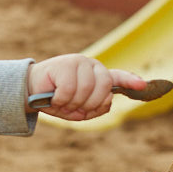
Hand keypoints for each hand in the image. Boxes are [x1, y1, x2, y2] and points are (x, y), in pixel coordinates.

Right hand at [27, 54, 145, 120]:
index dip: (131, 81)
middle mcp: (91, 66)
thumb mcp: (78, 109)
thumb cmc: (56, 100)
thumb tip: (107, 103)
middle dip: (90, 104)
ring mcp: (78, 62)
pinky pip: (70, 89)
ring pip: (86, 90)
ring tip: (62, 104)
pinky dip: (61, 100)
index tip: (142, 85)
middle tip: (75, 109)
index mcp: (97, 76)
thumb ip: (95, 108)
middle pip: (104, 88)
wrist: (30, 91)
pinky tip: (54, 98)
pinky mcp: (64, 64)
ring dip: (72, 104)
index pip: (118, 77)